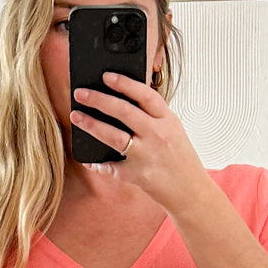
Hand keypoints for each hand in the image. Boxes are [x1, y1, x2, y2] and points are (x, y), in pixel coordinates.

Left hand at [69, 70, 207, 215]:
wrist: (190, 191)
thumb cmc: (180, 158)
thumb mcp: (173, 130)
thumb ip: (153, 116)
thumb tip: (123, 100)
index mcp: (167, 120)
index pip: (145, 95)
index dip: (124, 83)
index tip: (106, 76)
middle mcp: (157, 136)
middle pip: (124, 112)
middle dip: (98, 99)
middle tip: (80, 93)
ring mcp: (146, 156)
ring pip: (114, 136)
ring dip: (92, 125)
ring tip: (76, 117)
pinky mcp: (137, 176)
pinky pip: (112, 167)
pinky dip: (98, 163)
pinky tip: (88, 158)